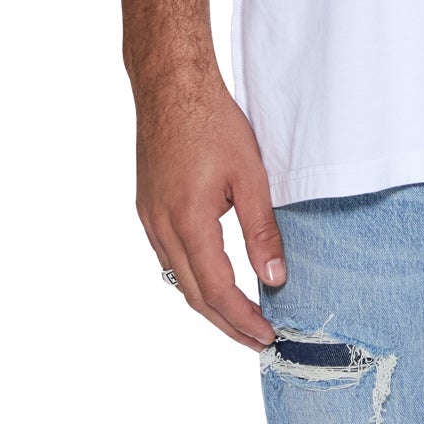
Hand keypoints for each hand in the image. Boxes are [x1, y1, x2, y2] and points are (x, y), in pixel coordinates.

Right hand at [134, 66, 286, 348]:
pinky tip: (213, 276)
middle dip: (226, 323)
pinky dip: (193, 276)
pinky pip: (169, 256)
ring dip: (208, 302)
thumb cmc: (211, 121)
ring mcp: (149, 219)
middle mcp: (161, 228)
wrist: (170, 84)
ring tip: (241, 316)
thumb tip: (275, 278)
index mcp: (187, 222)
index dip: (242, 320)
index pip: (215, 290)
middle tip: (258, 339)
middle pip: (193, 295)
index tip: (267, 337)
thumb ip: (261, 230)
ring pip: (178, 278)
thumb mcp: (249, 174)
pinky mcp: (147, 207)